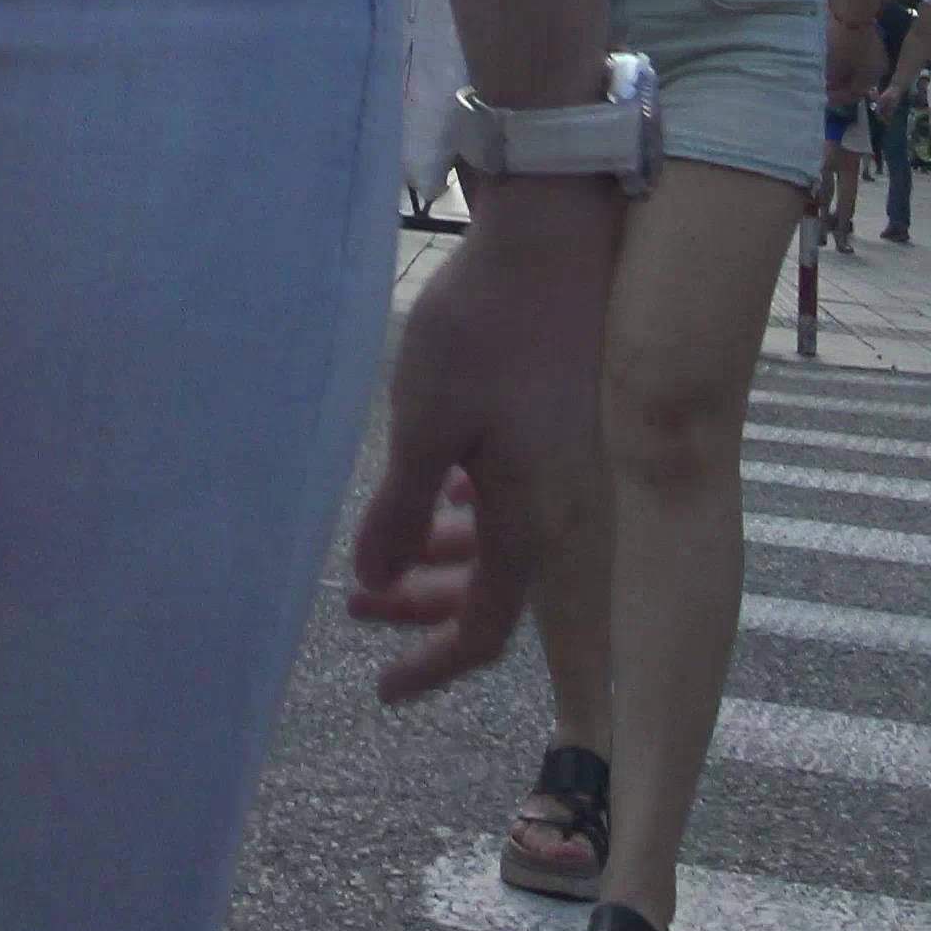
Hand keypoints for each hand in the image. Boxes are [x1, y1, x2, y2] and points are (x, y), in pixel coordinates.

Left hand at [348, 179, 616, 705]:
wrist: (558, 240)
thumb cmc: (485, 329)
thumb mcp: (425, 424)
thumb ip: (398, 510)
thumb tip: (375, 578)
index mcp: (533, 522)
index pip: (484, 632)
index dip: (431, 665)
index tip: (382, 690)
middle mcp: (565, 510)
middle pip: (494, 592)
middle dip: (423, 608)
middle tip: (357, 606)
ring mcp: (572, 469)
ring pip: (504, 541)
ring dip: (442, 555)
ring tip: (384, 549)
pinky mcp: (568, 427)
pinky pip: (518, 497)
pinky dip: (473, 509)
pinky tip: (441, 485)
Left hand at [826, 14, 883, 104]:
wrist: (854, 11)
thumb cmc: (844, 40)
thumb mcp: (836, 62)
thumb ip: (835, 78)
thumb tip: (832, 88)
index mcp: (870, 78)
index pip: (855, 95)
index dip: (840, 99)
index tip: (827, 99)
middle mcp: (878, 69)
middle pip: (860, 84)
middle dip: (844, 88)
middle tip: (829, 88)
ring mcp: (877, 55)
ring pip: (861, 72)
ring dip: (847, 76)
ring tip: (831, 76)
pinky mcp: (873, 43)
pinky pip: (861, 61)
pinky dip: (850, 64)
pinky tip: (839, 62)